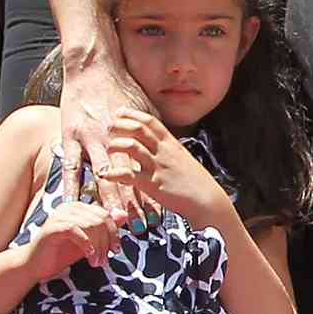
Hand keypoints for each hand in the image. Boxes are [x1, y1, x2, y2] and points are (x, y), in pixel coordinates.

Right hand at [26, 199, 123, 281]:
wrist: (35, 265)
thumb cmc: (62, 252)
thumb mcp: (90, 241)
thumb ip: (105, 228)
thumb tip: (124, 215)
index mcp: (79, 207)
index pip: (106, 215)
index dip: (114, 233)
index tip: (115, 251)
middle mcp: (70, 206)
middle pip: (101, 219)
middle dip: (107, 241)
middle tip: (105, 260)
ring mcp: (60, 215)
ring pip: (91, 224)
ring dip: (98, 246)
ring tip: (96, 262)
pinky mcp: (52, 227)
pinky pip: (76, 230)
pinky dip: (86, 244)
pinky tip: (89, 256)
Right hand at [59, 54, 152, 222]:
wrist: (92, 67)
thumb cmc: (120, 87)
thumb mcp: (144, 107)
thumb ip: (153, 129)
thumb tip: (167, 146)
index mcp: (133, 135)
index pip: (144, 170)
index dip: (151, 193)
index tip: (159, 213)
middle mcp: (113, 140)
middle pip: (126, 179)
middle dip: (133, 205)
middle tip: (140, 227)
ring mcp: (89, 140)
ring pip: (100, 177)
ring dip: (107, 201)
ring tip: (113, 222)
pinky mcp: (69, 137)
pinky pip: (69, 166)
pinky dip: (70, 186)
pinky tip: (71, 203)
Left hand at [104, 109, 229, 229]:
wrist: (207, 200)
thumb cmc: (196, 182)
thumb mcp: (182, 159)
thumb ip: (168, 150)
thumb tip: (155, 146)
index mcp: (171, 144)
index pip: (150, 121)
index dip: (132, 115)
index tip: (119, 113)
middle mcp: (163, 151)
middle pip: (138, 129)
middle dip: (120, 125)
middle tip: (108, 128)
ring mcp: (158, 166)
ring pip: (131, 147)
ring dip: (115, 145)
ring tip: (108, 149)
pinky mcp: (152, 184)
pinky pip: (128, 175)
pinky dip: (114, 174)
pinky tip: (106, 175)